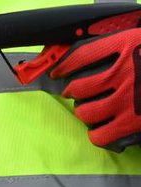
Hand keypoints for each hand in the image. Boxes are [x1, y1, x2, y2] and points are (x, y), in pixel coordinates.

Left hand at [51, 28, 140, 150]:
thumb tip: (87, 54)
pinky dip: (97, 134)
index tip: (58, 71)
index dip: (64, 65)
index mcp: (127, 45)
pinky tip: (101, 129)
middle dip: (73, 91)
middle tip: (76, 93)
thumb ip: (120, 46)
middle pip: (78, 87)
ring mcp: (128, 99)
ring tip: (91, 110)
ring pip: (85, 112)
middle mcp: (124, 71)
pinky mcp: (133, 123)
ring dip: (85, 112)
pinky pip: (99, 135)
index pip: (80, 55)